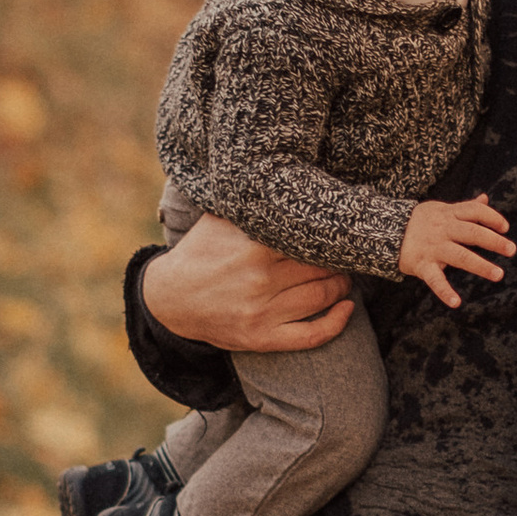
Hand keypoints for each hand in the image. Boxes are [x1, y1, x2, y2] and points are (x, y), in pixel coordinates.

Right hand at [144, 212, 354, 353]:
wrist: (168, 299)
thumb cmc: (199, 253)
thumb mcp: (218, 220)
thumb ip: (250, 204)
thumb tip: (282, 176)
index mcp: (253, 248)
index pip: (308, 238)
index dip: (328, 234)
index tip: (339, 230)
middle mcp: (260, 280)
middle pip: (320, 266)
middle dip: (338, 260)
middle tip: (344, 253)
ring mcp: (262, 313)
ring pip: (322, 296)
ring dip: (342, 285)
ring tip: (344, 276)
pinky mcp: (262, 339)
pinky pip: (312, 335)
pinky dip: (337, 323)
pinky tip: (348, 309)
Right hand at [398, 194, 515, 308]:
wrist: (384, 230)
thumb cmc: (419, 221)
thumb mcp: (441, 209)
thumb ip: (465, 207)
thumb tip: (485, 198)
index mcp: (448, 214)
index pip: (474, 211)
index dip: (492, 217)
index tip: (505, 227)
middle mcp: (442, 229)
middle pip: (471, 232)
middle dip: (493, 241)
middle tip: (511, 249)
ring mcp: (433, 248)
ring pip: (460, 256)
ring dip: (480, 265)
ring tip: (498, 275)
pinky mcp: (422, 265)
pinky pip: (435, 280)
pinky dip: (445, 292)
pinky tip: (456, 302)